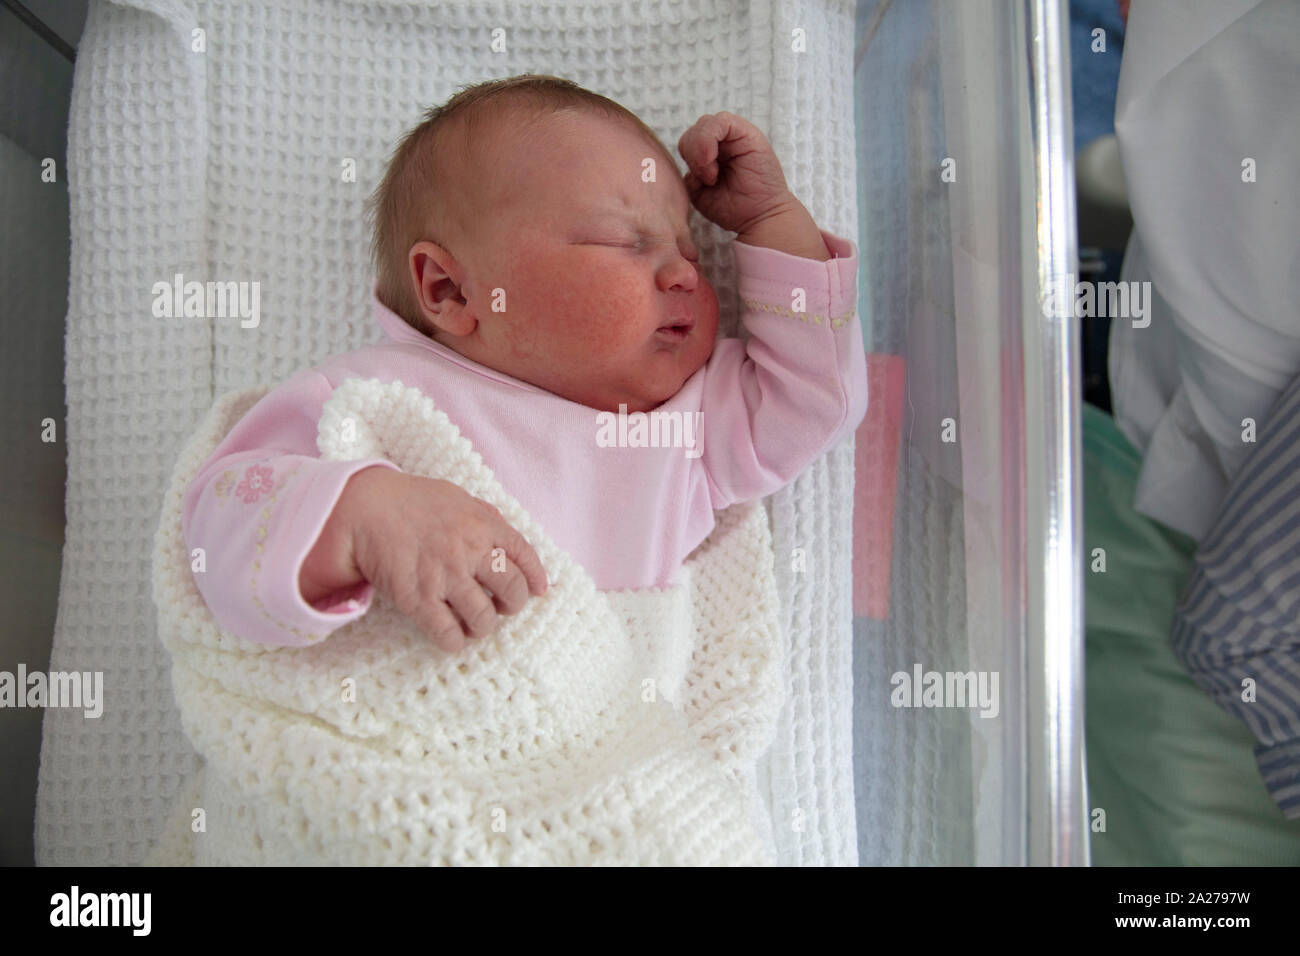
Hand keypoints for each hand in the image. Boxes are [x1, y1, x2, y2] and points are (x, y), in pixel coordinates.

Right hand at [299, 465, 547, 651]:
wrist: (365, 508)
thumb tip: (509, 541)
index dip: (536, 578)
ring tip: (473, 623)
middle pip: (513, 592)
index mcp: (484, 524)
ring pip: (484, 619)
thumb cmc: (412, 501)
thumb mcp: (458, 498)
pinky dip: (455, 642)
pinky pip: (448, 635)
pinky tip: (451, 636)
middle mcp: (470, 551)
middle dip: (513, 605)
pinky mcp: (418, 600)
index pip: (525, 555)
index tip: (539, 590)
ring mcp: (445, 577)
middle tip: (501, 607)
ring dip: (483, 626)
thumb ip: (486, 517)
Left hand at [677, 112, 798, 235]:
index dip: (687, 158)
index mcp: (711, 155)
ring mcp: (736, 136)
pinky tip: (713, 161)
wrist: (761, 217)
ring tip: (712, 175)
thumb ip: (690, 172)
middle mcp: (724, 142)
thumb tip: (687, 158)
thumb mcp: (700, 192)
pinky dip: (709, 139)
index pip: (687, 142)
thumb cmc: (734, 209)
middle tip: (707, 179)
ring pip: (704, 123)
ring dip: (700, 149)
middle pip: (693, 131)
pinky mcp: (747, 132)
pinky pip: (721, 121)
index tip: (699, 182)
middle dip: (692, 154)